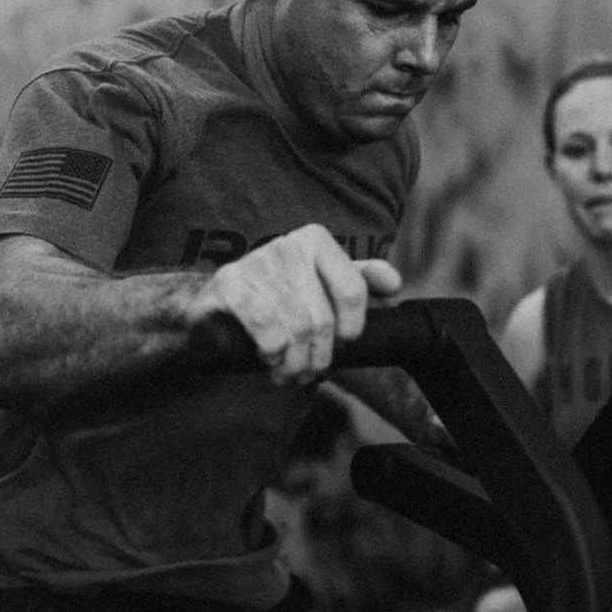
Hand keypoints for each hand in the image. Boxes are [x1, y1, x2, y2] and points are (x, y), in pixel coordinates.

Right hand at [196, 224, 402, 384]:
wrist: (219, 303)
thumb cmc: (278, 296)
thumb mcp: (321, 284)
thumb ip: (359, 279)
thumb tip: (393, 283)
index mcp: (315, 239)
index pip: (353, 290)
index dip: (351, 328)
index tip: (340, 345)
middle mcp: (288, 244)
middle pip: (323, 318)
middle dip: (319, 356)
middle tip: (309, 372)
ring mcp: (256, 262)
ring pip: (296, 328)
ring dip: (295, 362)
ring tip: (289, 371)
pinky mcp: (230, 283)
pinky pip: (266, 327)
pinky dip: (272, 351)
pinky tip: (269, 358)